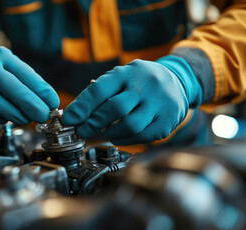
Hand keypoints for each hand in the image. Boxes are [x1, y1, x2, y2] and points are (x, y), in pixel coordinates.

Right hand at [0, 47, 59, 123]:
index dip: (42, 92)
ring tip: (26, 119)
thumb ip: (31, 86)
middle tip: (43, 116)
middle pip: (12, 88)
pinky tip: (4, 117)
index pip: (27, 75)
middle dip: (31, 105)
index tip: (54, 105)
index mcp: (3, 56)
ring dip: (15, 115)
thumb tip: (50, 105)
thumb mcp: (13, 71)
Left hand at [61, 57, 201, 144]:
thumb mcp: (120, 78)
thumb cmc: (138, 82)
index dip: (81, 107)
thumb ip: (99, 93)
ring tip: (101, 132)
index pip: (100, 90)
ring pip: (130, 126)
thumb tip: (74, 115)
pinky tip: (117, 136)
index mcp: (128, 72)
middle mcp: (146, 85)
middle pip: (115, 109)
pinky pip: (142, 137)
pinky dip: (125, 140)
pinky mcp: (168, 121)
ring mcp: (160, 103)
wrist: (176, 82)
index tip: (69, 120)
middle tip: (82, 131)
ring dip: (110, 133)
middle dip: (93, 123)